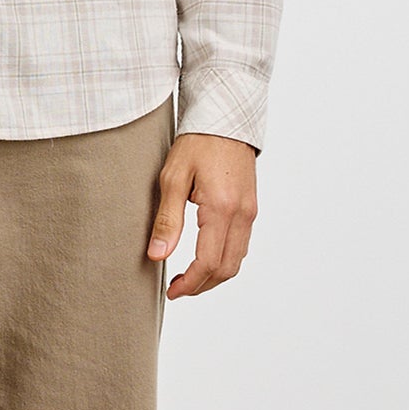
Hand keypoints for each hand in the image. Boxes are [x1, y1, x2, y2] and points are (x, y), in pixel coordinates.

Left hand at [147, 134, 258, 299]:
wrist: (225, 118)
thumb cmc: (197, 143)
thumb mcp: (172, 178)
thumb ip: (167, 220)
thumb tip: (158, 255)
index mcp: (222, 209)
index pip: (209, 262)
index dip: (190, 283)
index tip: (171, 291)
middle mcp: (242, 214)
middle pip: (227, 269)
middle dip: (202, 285)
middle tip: (176, 288)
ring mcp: (250, 212)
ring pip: (237, 260)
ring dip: (214, 276)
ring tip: (187, 276)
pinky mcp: (250, 208)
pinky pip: (241, 245)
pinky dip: (224, 260)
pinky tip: (204, 257)